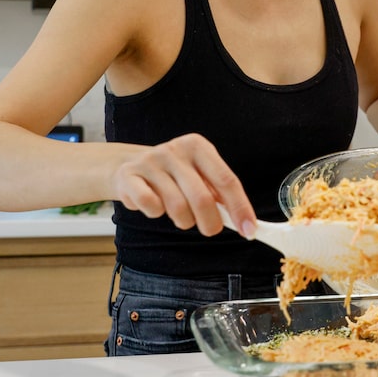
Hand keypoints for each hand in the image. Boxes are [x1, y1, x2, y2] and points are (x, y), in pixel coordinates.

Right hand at [111, 133, 255, 236]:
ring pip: (177, 207)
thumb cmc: (174, 175)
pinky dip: (156, 214)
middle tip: (210, 230)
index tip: (249, 229)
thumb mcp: (198, 174)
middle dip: (210, 223)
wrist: (130, 165)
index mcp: (198, 146)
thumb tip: (243, 220)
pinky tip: (155, 206)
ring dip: (183, 220)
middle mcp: (175, 150)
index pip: (226, 180)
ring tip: (179, 214)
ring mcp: (150, 161)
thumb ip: (219, 193)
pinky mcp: (129, 176)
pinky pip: (150, 206)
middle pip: (203, 198)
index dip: (240, 207)